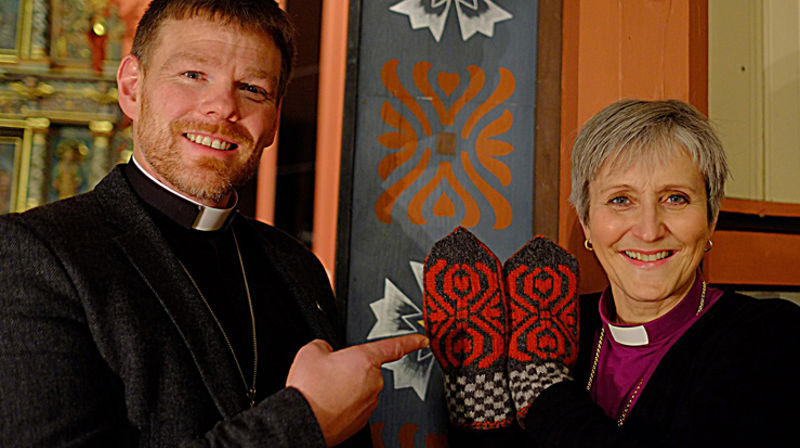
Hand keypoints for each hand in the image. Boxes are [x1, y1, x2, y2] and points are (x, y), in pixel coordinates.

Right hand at [286, 334, 428, 446]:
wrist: (302, 421)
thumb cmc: (309, 390)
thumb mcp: (311, 352)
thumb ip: (325, 345)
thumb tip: (327, 351)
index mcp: (365, 360)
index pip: (394, 346)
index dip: (410, 341)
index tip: (422, 340)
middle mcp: (373, 382)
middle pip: (368, 369)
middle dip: (351, 369)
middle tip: (329, 373)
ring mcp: (368, 403)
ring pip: (360, 388)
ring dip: (346, 387)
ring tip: (325, 391)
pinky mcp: (361, 420)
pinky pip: (355, 405)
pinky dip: (343, 404)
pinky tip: (327, 403)